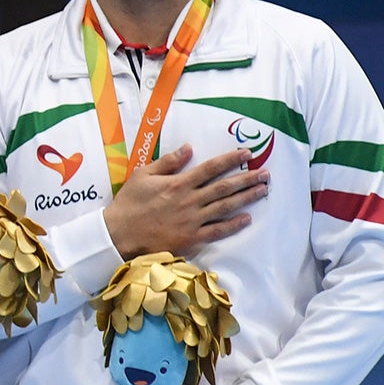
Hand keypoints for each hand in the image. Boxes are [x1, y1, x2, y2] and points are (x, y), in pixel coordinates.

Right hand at [103, 144, 268, 258]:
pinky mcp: (192, 237)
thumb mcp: (142, 175)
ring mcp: (193, 219)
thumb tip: (188, 148)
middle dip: (247, 178)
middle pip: (224, 187)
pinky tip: (247, 218)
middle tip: (265, 173)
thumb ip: (167, 162)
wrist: (120, 233)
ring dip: (246, 197)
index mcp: (178, 183)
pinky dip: (234, 225)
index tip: (246, 153)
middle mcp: (190, 200)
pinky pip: (218, 230)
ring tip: (263, 190)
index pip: (210, 168)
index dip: (230, 160)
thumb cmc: (129, 203)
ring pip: (225, 206)